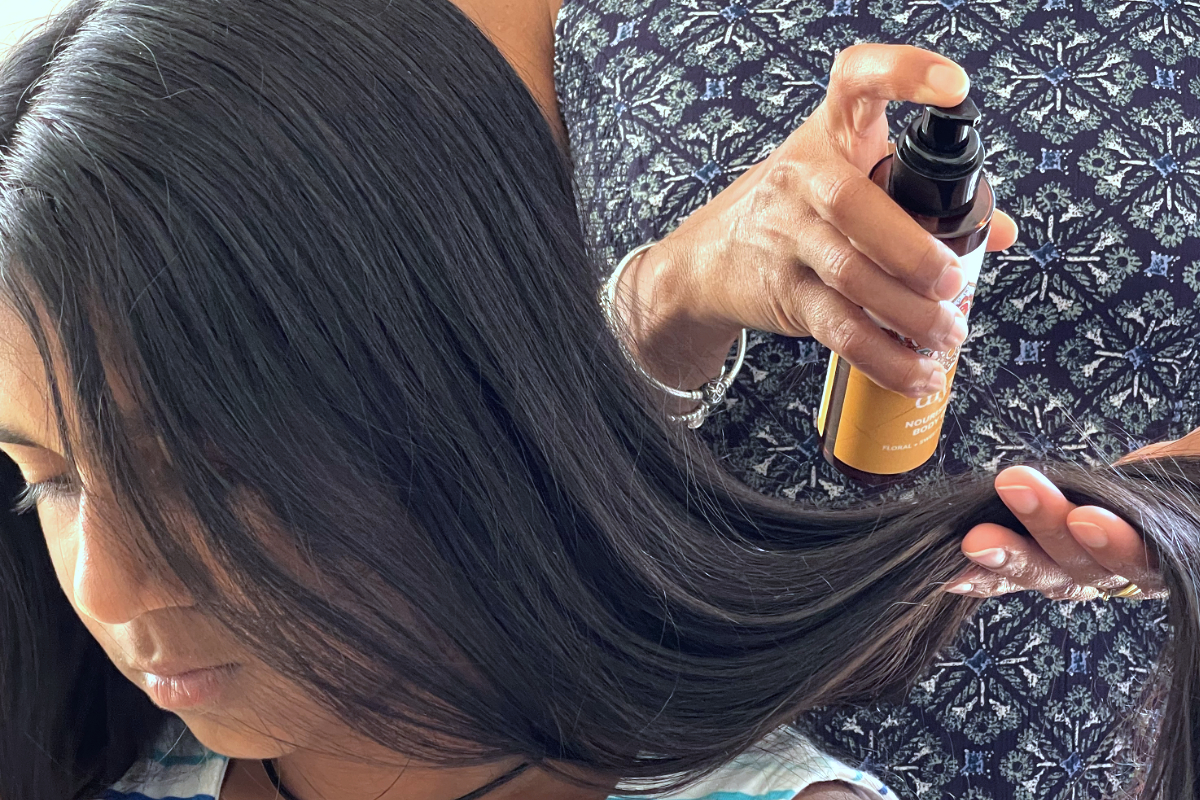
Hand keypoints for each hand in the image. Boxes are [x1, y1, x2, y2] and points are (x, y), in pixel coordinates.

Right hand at [619, 44, 1017, 398]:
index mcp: (830, 135)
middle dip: (912, 249)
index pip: (856, 80)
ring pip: (850, 275)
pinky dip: (884, 357)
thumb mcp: (845, 179)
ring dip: (908, 314)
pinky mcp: (782, 290)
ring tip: (947, 335)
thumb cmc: (792, 211)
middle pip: (851, 203)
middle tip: (955, 283)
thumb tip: (997, 230)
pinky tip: (917, 371)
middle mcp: (802, 177)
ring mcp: (786, 235)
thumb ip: (921, 197)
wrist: (708, 261)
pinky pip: (838, 329)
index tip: (954, 89)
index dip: (903, 73)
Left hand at [947, 426, 1199, 599]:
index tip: (1085, 518)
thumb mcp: (1196, 463)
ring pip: (1050, 573)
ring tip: (975, 535)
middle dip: (1048, 528)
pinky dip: (988, 575)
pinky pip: (1020, 575)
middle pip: (1091, 568)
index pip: (1149, 561)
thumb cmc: (1186, 471)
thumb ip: (1191, 459)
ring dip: (1010, 551)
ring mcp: (1090, 571)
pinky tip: (956, 575)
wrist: (1174, 477)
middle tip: (1016, 489)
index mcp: (1173, 551)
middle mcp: (1135, 573)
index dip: (1117, 545)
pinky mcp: (1052, 561)